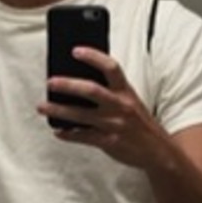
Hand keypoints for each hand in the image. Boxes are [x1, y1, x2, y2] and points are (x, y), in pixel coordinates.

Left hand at [37, 46, 166, 168]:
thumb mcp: (130, 100)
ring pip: (81, 116)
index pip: (111, 67)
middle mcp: (120, 105)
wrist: (159, 151)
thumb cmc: (138, 121)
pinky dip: (68, 134)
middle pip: (91, 90)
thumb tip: (78, 77)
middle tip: (50, 82)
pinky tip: (57, 131)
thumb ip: (110, 89)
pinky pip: (84, 137)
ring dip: (59, 110)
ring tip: (42, 106)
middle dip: (68, 85)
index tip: (75, 51)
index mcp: (126, 90)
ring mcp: (114, 125)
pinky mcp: (109, 142)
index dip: (93, 57)